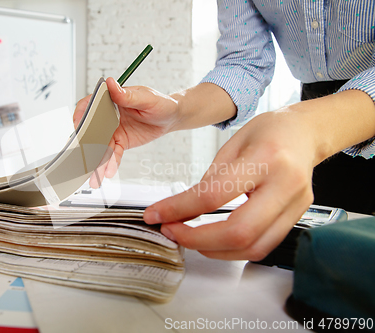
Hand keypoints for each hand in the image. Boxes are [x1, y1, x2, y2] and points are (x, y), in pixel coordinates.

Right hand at [73, 77, 179, 187]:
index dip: (81, 116)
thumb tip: (111, 83)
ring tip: (95, 176)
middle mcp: (108, 115)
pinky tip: (108, 172)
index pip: (89, 105)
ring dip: (97, 161)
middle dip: (86, 146)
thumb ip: (127, 95)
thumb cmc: (161, 102)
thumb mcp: (146, 98)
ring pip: (101, 146)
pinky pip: (113, 154)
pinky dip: (110, 163)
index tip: (78, 127)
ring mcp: (113, 130)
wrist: (172, 118)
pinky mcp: (120, 142)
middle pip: (92, 129)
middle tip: (83, 159)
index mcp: (111, 99)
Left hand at [143, 110, 317, 260]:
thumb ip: (209, 181)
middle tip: (172, 232)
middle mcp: (285, 185)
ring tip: (190, 238)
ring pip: (253, 247)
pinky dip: (234, 250)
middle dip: (197, 240)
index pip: (214, 194)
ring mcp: (296, 205)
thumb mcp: (231, 145)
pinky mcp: (297, 217)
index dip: (178, 209)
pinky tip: (216, 241)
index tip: (157, 215)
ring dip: (215, 250)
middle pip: (238, 232)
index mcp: (265, 158)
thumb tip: (182, 211)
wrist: (305, 133)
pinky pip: (263, 246)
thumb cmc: (270, 131)